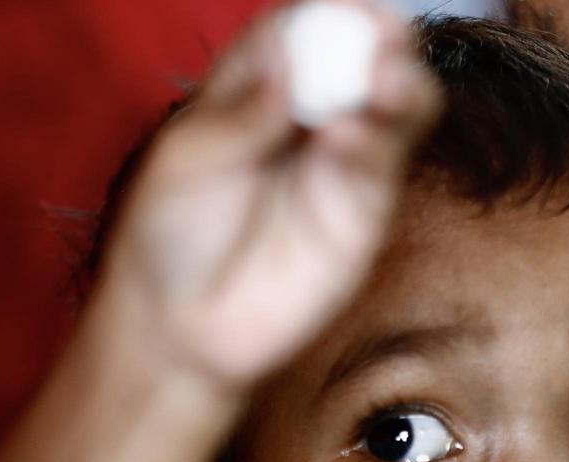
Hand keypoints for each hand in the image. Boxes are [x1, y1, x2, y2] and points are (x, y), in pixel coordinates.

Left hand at [98, 0, 440, 388]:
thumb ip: (240, 118)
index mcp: (256, 83)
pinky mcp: (362, 211)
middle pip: (360, 56)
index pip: (299, 29)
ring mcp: (341, 159)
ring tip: (382, 80)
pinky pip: (385, 165)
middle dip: (376, 38)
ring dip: (398, 83)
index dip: (324, 13)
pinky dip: (379, 141)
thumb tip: (287, 65)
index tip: (341, 8)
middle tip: (378, 35)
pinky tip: (351, 137)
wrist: (180, 324)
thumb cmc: (170, 233)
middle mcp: (308, 113)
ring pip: (393, 103)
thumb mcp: (187, 165)